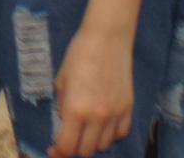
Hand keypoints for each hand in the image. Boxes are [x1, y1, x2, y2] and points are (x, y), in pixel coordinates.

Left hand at [49, 27, 132, 157]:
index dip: (59, 152)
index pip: (67, 146)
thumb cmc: (80, 54)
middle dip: (75, 148)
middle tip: (70, 139)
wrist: (107, 38)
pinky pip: (121, 133)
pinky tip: (104, 123)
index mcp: (75, 109)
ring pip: (105, 145)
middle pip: (86, 151)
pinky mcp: (128, 108)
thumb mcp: (62, 80)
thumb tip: (64, 123)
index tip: (54, 149)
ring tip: (87, 129)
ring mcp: (115, 114)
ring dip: (94, 142)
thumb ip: (63, 106)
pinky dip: (112, 134)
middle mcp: (96, 116)